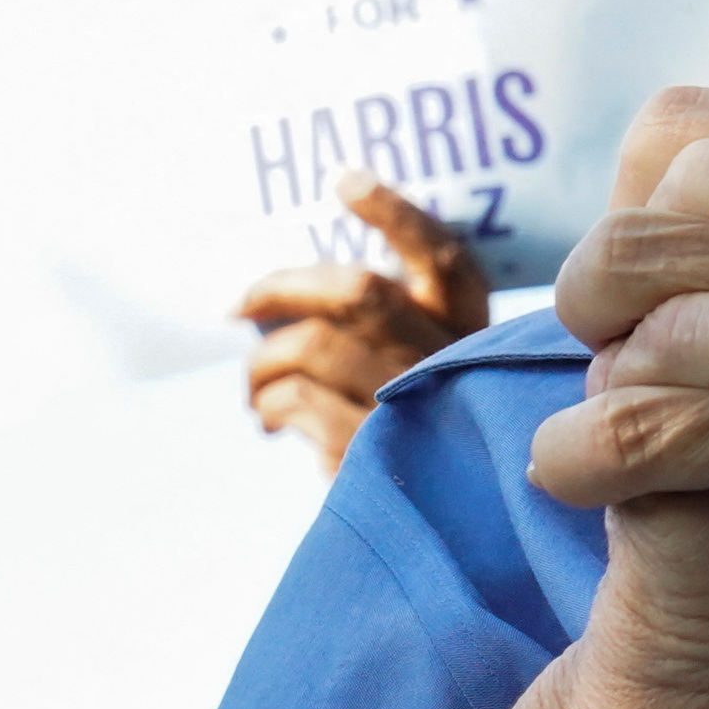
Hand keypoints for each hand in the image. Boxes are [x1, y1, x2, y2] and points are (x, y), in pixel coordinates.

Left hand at [238, 180, 494, 471]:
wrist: (436, 529)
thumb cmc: (409, 430)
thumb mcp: (421, 370)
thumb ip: (386, 328)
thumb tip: (280, 289)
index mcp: (469, 330)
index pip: (444, 257)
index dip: (396, 214)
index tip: (344, 179)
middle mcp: (450, 362)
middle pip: (358, 292)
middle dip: (282, 285)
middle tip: (239, 303)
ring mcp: (412, 406)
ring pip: (311, 345)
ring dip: (261, 361)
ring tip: (255, 385)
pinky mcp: (373, 452)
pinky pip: (296, 401)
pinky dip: (269, 403)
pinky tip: (270, 420)